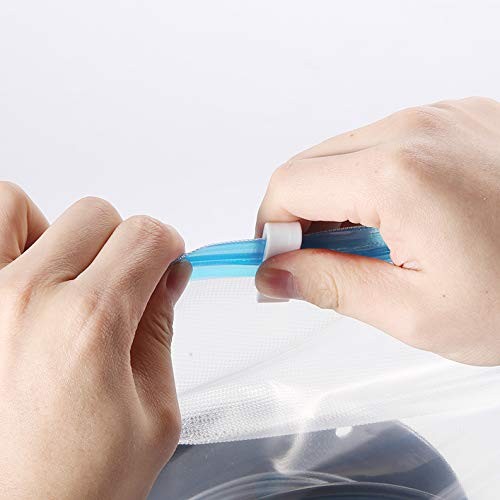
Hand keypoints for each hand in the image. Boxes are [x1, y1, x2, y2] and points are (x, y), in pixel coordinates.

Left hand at [0, 183, 190, 498]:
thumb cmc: (72, 489)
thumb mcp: (152, 414)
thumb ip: (160, 329)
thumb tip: (169, 277)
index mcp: (89, 324)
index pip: (145, 236)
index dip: (167, 248)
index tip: (164, 266)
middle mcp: (26, 300)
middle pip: (97, 217)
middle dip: (123, 245)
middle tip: (121, 283)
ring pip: (18, 206)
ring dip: (52, 233)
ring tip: (60, 277)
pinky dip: (3, 241)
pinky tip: (21, 284)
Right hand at [255, 97, 499, 365]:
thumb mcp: (415, 313)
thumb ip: (330, 286)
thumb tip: (273, 274)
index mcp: (397, 175)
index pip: (287, 187)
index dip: (270, 231)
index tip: (275, 265)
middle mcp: (415, 128)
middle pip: (310, 165)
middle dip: (298, 217)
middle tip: (318, 264)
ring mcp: (439, 117)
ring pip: (344, 153)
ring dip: (335, 200)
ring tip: (369, 246)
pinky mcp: (457, 119)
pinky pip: (384, 144)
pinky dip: (370, 182)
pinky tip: (398, 219)